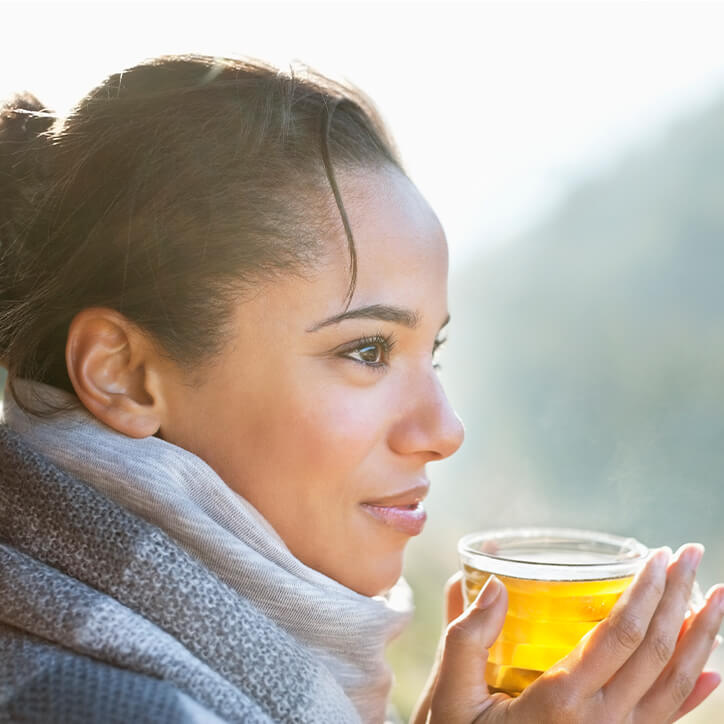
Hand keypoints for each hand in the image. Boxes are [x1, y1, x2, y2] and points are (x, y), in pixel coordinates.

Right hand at [411, 545, 723, 723]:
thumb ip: (467, 638)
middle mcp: (601, 722)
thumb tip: (495, 584)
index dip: (646, 593)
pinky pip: (669, 720)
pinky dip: (695, 693)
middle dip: (680, 598)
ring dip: (702, 637)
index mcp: (561, 700)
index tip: (659, 556)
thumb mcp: (452, 695)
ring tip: (717, 597)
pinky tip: (713, 671)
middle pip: (658, 653)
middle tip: (692, 553)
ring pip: (675, 685)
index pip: (619, 635)